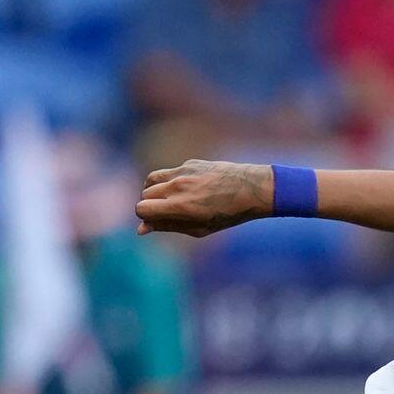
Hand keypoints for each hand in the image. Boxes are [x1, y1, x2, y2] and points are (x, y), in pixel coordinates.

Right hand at [136, 161, 272, 237]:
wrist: (252, 189)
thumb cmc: (228, 215)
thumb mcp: (199, 228)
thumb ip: (168, 226)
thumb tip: (141, 229)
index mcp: (180, 206)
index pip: (141, 208)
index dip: (145, 217)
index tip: (155, 221)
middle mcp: (178, 186)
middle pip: (145, 194)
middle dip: (151, 205)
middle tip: (168, 213)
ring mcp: (182, 172)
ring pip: (151, 179)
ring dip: (154, 191)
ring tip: (169, 200)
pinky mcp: (189, 164)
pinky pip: (169, 172)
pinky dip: (170, 182)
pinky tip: (189, 189)